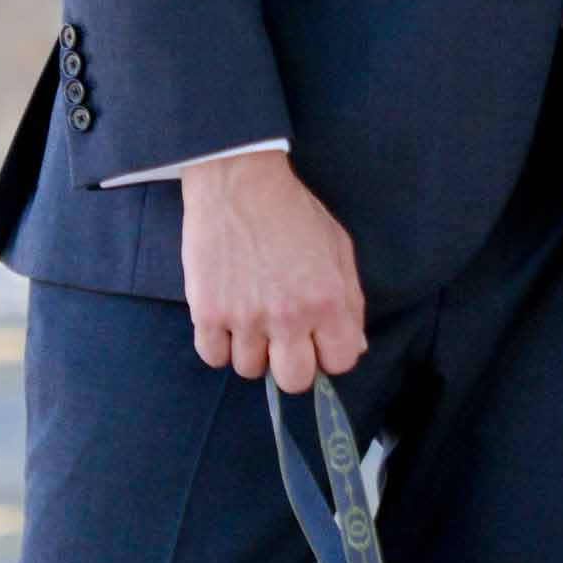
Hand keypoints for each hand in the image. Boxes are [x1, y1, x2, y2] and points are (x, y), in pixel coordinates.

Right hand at [182, 149, 366, 385]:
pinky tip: (226, 322)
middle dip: (293, 364)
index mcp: (327, 300)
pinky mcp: (207, 311)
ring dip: (253, 352)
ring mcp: (245, 316)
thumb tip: (355, 347)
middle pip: (294, 380)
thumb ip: (351, 301)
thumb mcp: (338, 248)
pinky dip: (219, 345)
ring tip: (252, 322)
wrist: (239, 183)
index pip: (339, 362)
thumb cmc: (293, 212)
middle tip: (284, 340)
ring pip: (250, 370)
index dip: (330, 354)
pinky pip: (212, 357)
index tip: (319, 340)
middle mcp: (288, 316)